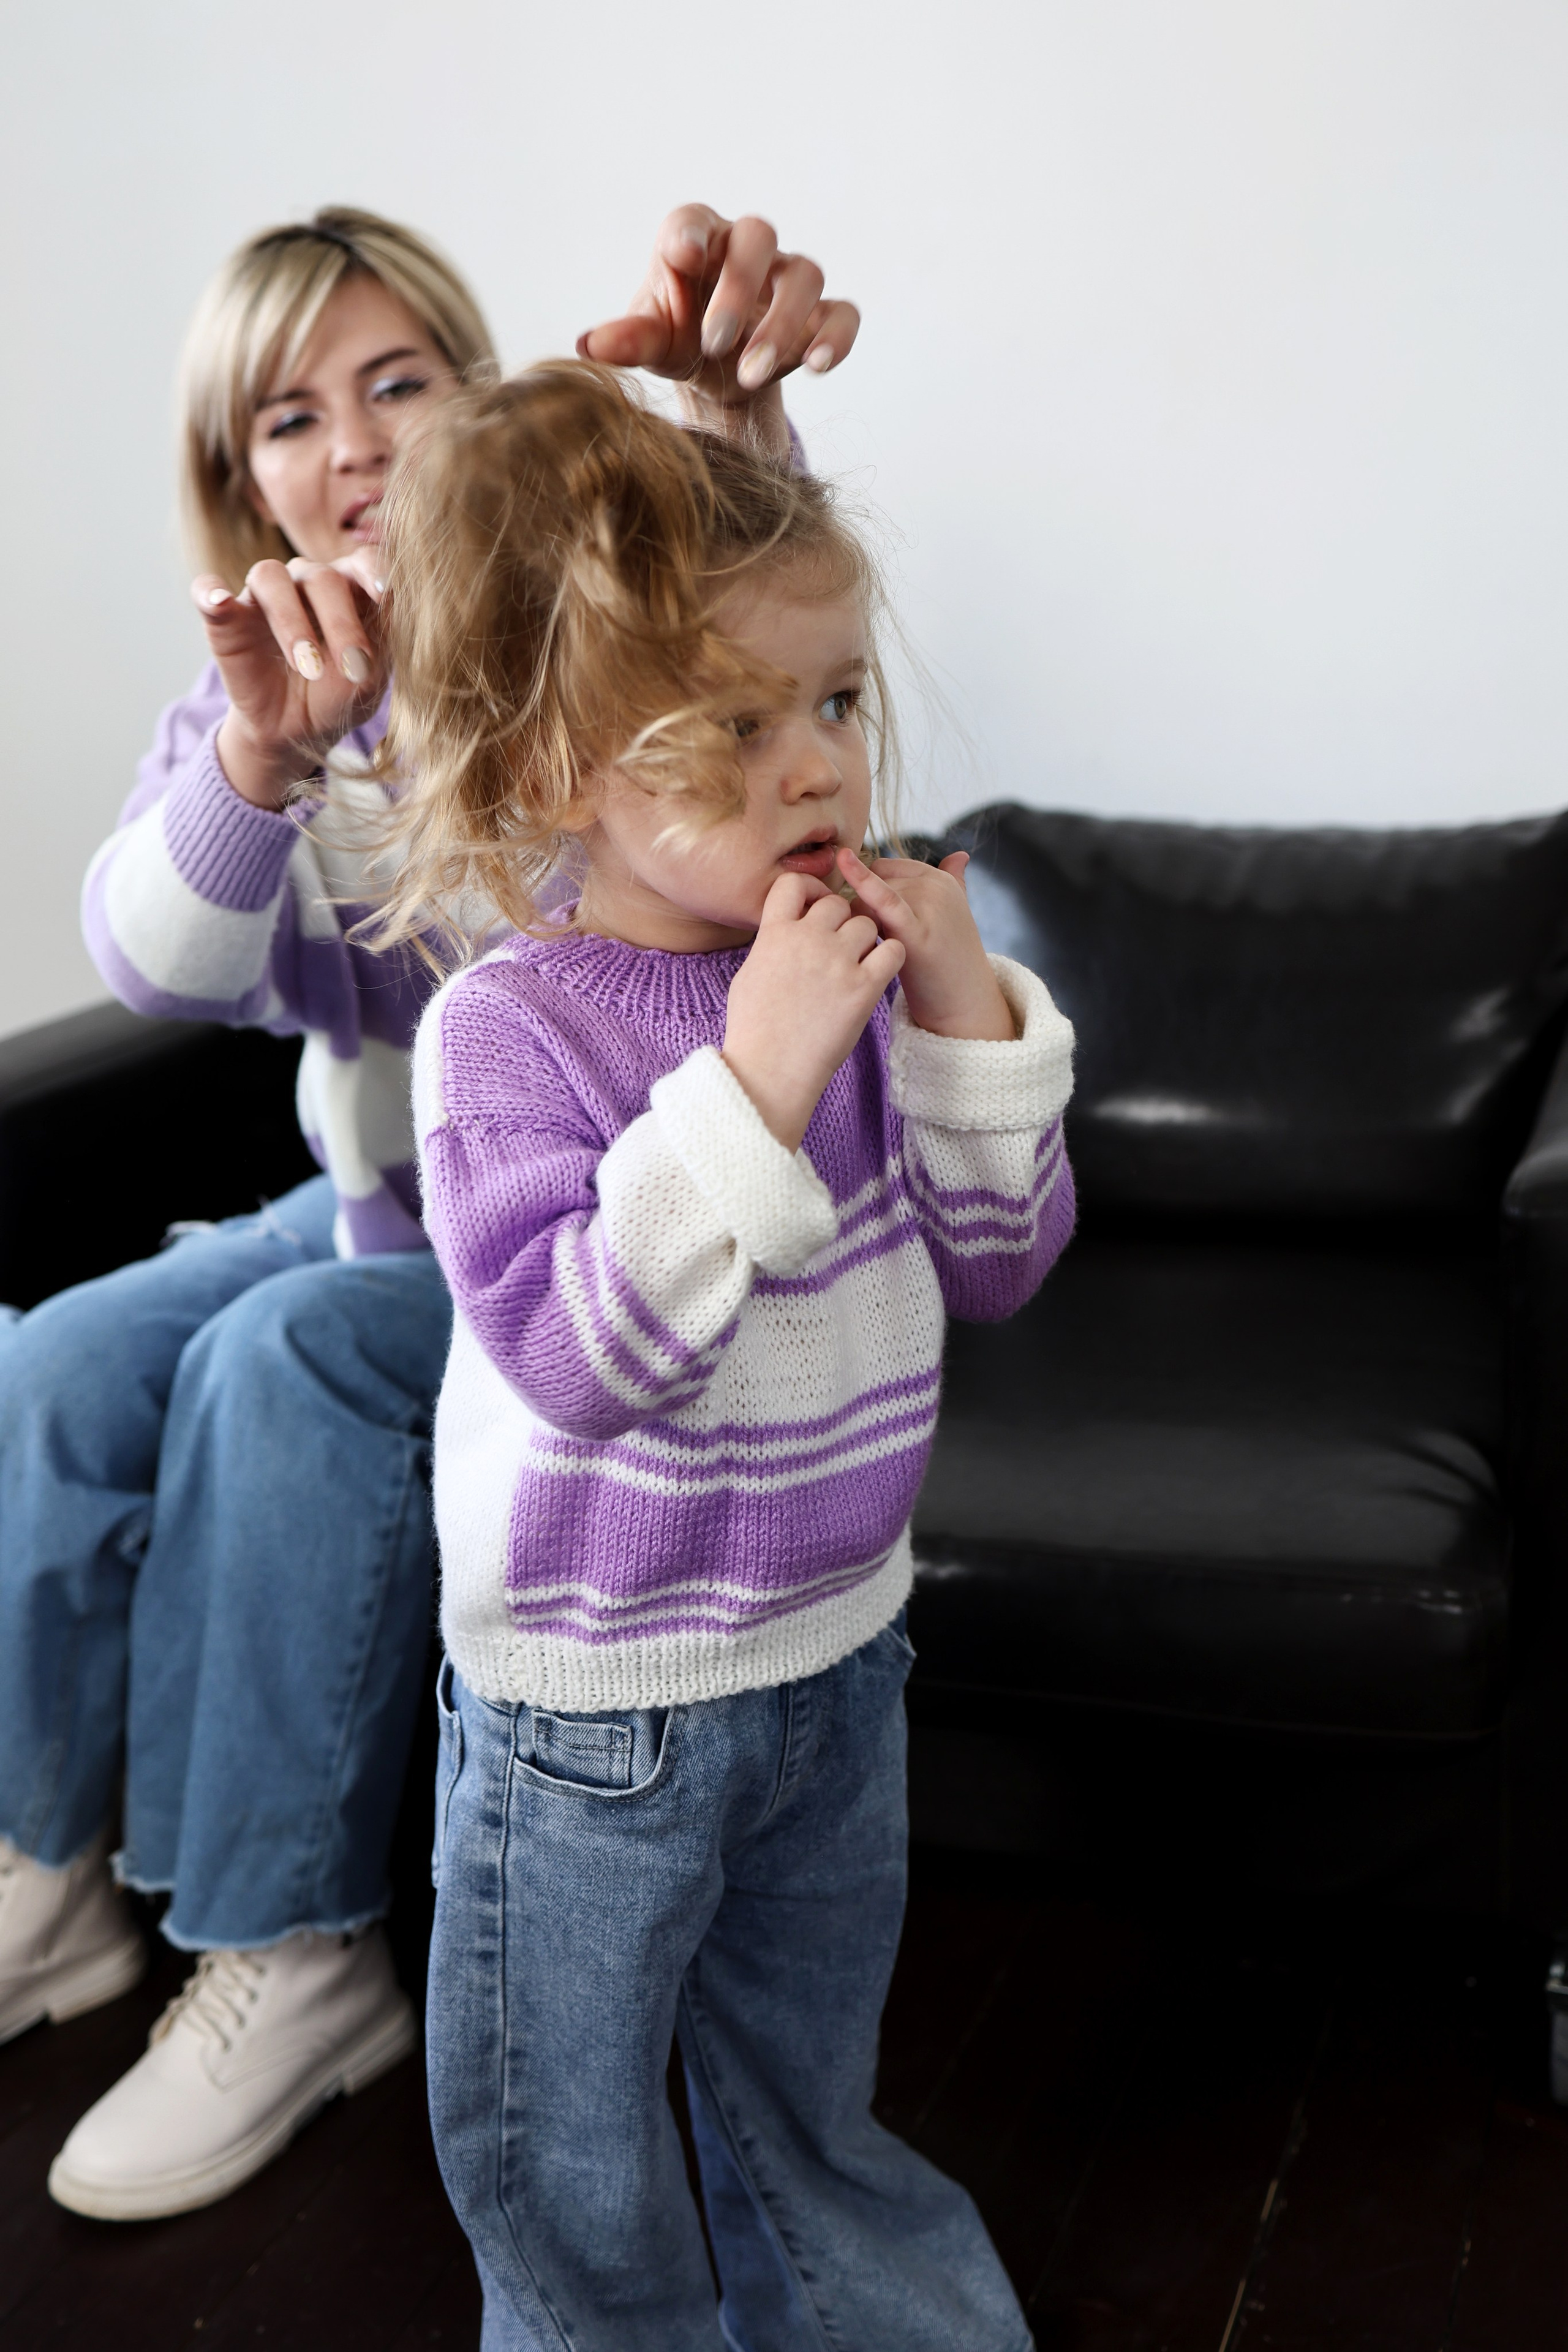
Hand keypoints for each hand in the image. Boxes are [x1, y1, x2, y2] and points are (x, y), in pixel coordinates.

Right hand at [193, 551, 384, 808]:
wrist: (295, 730)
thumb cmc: (338, 697)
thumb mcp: (367, 682)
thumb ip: (377, 650)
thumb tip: (379, 622)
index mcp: (349, 590)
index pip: (361, 562)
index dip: (373, 571)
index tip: (385, 594)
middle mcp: (307, 582)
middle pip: (321, 576)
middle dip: (340, 622)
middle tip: (353, 667)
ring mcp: (264, 595)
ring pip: (270, 576)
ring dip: (290, 620)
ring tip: (307, 666)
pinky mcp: (226, 616)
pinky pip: (207, 589)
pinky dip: (210, 591)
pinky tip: (218, 601)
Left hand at [577, 204, 859, 461]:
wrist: (718, 375)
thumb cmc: (678, 340)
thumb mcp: (651, 342)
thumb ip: (626, 341)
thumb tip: (586, 346)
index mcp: (698, 240)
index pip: (695, 220)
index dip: (692, 233)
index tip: (684, 256)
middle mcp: (748, 249)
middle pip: (758, 236)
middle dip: (739, 288)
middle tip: (714, 343)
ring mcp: (788, 279)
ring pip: (804, 275)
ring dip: (781, 324)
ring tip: (752, 373)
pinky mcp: (820, 316)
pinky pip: (843, 314)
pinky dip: (835, 337)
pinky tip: (814, 366)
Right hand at [723, 874, 903, 1150]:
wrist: (771, 1069)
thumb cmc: (755, 1030)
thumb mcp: (749, 975)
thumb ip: (770, 944)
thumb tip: (782, 930)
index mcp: (773, 934)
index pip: (793, 884)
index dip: (809, 891)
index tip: (815, 908)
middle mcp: (806, 939)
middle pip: (837, 903)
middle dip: (840, 921)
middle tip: (839, 947)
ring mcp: (837, 961)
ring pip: (867, 923)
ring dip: (865, 940)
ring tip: (857, 965)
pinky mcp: (864, 987)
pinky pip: (892, 950)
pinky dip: (889, 957)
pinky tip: (878, 973)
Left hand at [834, 846, 1015, 1041]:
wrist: (965, 1005)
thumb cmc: (950, 963)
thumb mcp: (954, 913)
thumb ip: (954, 881)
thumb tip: (960, 855)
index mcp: (941, 880)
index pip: (884, 867)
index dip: (867, 891)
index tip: (869, 920)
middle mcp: (936, 887)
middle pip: (873, 882)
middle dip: (863, 910)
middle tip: (875, 944)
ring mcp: (929, 906)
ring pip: (868, 898)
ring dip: (859, 923)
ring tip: (877, 953)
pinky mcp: (916, 931)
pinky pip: (882, 899)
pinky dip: (861, 883)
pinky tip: (843, 871)